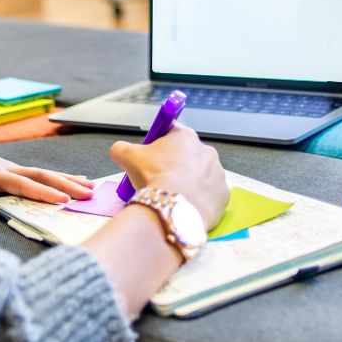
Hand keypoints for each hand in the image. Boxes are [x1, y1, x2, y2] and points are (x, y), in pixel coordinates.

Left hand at [0, 129, 94, 215]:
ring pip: (43, 172)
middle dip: (66, 185)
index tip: (64, 201)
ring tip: (91, 187)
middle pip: (41, 175)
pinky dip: (58, 177)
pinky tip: (73, 180)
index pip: (22, 184)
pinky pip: (38, 173)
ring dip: (67, 180)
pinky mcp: (9, 168)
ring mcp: (9, 166)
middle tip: (89, 195)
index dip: (42, 193)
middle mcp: (4, 167)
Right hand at [109, 125, 228, 228]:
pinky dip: (197, 200)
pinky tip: (184, 205)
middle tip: (158, 180)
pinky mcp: (223, 195)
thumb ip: (120, 148)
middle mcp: (207, 151)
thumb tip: (118, 151)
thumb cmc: (154, 178)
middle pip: (187, 156)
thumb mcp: (127, 156)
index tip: (150, 156)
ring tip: (171, 196)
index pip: (172, 132)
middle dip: (173, 166)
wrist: (173, 208)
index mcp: (186, 136)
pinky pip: (208, 195)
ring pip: (199, 176)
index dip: (159, 144)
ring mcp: (218, 174)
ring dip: (187, 183)